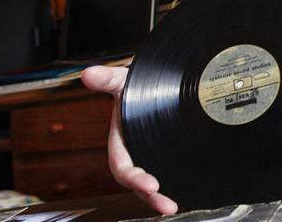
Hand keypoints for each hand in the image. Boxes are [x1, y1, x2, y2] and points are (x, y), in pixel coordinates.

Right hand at [81, 66, 177, 214]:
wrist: (156, 85)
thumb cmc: (137, 86)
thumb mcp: (124, 81)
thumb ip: (109, 78)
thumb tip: (89, 74)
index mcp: (121, 143)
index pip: (123, 167)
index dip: (134, 178)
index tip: (150, 184)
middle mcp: (135, 154)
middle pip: (139, 184)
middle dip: (151, 198)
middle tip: (167, 206)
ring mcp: (151, 157)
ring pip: (154, 184)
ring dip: (164, 197)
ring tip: (177, 206)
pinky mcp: (167, 157)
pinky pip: (170, 174)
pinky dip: (178, 184)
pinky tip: (191, 191)